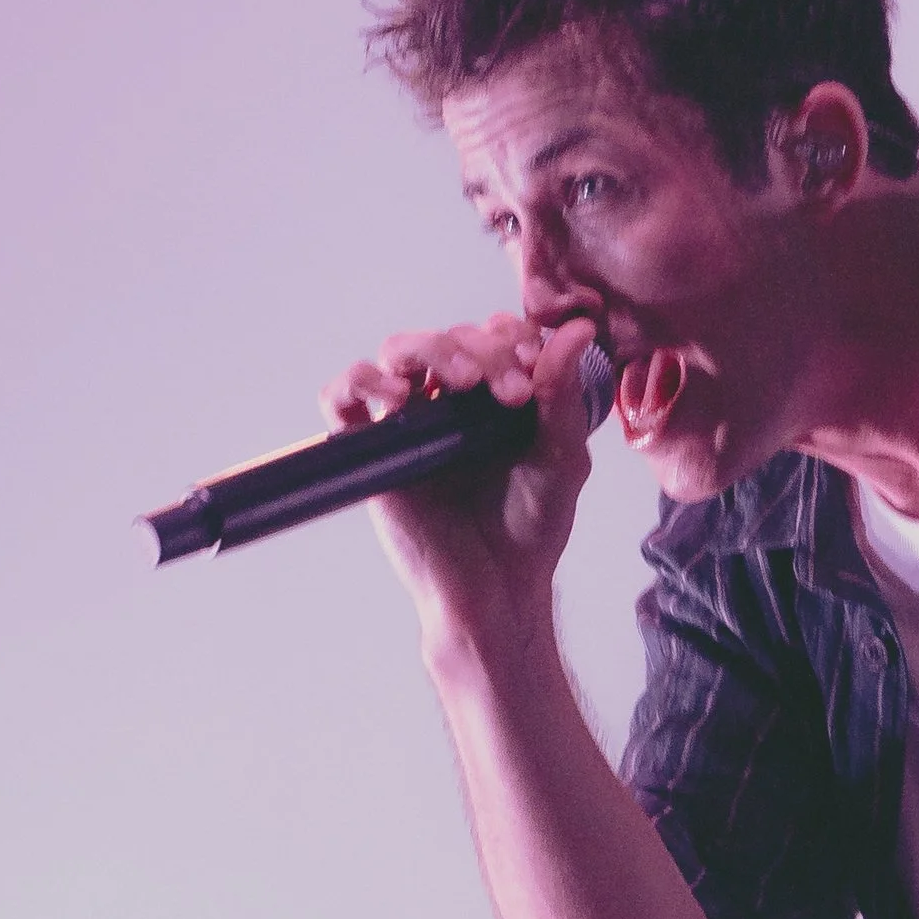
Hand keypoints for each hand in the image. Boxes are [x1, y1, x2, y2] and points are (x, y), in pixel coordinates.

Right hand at [323, 312, 596, 627]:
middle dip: (483, 350)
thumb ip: (562, 395)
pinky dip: (362, 381)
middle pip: (447, 337)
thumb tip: (576, 331)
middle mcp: (448, 400)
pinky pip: (342, 397)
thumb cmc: (531, 528)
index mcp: (493, 394)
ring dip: (430, 349)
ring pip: (397, 351)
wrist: (498, 587)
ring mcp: (407, 421)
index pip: (491, 334)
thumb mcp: (561, 458)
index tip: (534, 363)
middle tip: (511, 391)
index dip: (510, 336)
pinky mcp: (370, 448)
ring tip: (463, 381)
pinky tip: (399, 398)